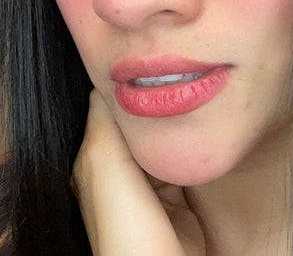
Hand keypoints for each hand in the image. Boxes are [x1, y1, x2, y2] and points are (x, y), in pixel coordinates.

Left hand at [71, 89, 205, 255]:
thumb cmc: (124, 223)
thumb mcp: (103, 160)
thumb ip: (103, 119)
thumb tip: (107, 80)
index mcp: (95, 160)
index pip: (107, 111)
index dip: (124, 90)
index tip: (143, 68)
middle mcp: (119, 170)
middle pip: (137, 125)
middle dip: (152, 107)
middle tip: (172, 82)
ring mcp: (148, 185)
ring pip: (161, 141)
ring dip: (172, 128)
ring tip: (187, 104)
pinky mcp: (175, 196)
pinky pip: (182, 160)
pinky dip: (189, 148)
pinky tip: (197, 134)